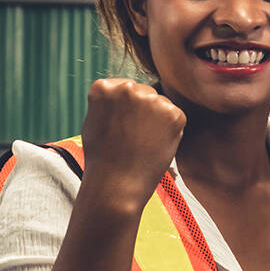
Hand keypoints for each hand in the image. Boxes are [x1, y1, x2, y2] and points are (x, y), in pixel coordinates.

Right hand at [79, 78, 185, 210]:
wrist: (117, 183)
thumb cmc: (103, 156)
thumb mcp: (94, 120)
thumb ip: (110, 102)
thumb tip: (126, 91)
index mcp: (104, 87)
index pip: (123, 88)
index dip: (124, 110)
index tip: (119, 126)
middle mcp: (128, 88)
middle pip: (144, 92)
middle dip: (142, 111)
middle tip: (133, 137)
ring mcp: (152, 99)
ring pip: (160, 104)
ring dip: (157, 119)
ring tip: (142, 142)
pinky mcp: (174, 114)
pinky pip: (175, 116)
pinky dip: (170, 130)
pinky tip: (155, 144)